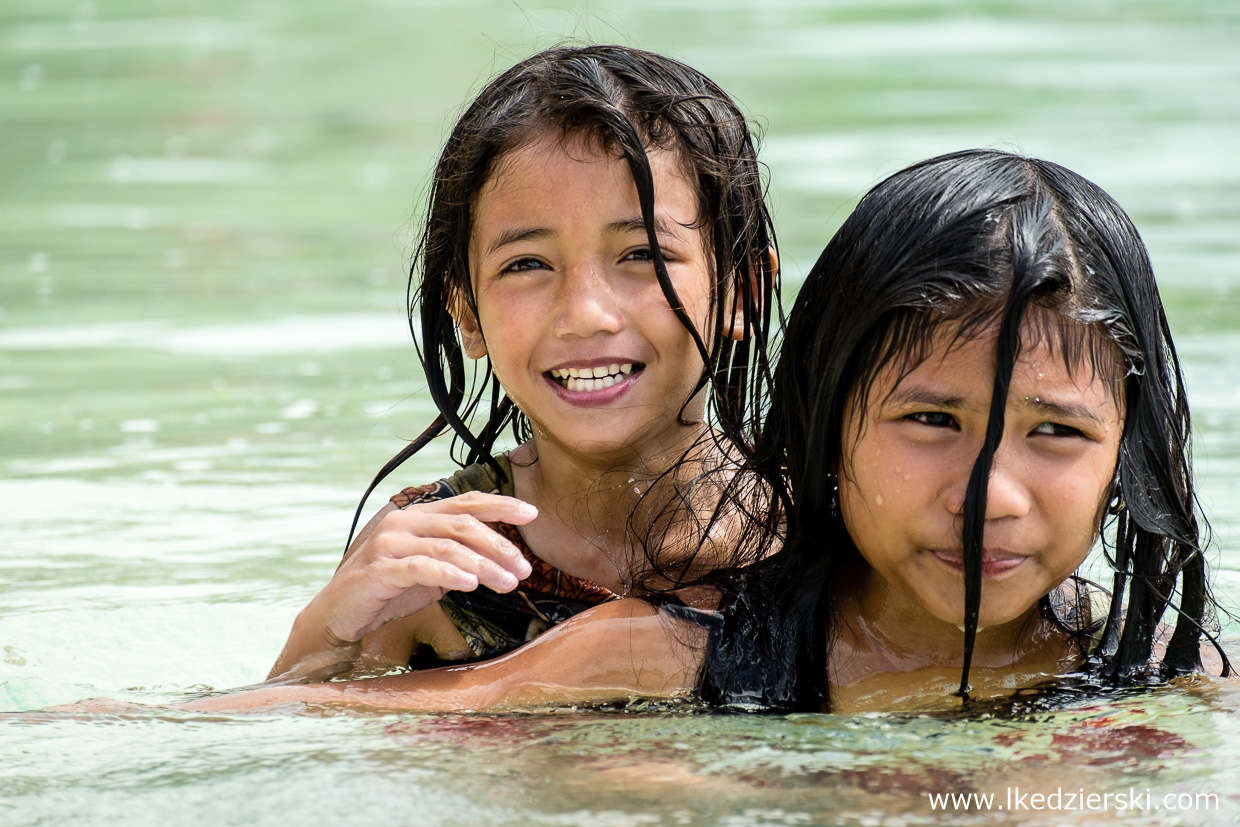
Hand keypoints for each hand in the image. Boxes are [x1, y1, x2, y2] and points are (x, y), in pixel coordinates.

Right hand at [305, 491, 536, 644]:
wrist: (339, 615)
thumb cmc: (388, 591)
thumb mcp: (430, 570)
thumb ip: (456, 556)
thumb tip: (499, 557)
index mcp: (418, 516)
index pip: (466, 503)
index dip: (500, 505)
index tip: (532, 513)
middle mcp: (404, 522)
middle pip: (463, 525)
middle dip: (499, 545)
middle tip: (523, 568)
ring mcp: (389, 543)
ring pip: (447, 547)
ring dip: (483, 566)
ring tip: (508, 582)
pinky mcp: (379, 569)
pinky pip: (421, 567)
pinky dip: (449, 574)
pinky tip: (471, 584)